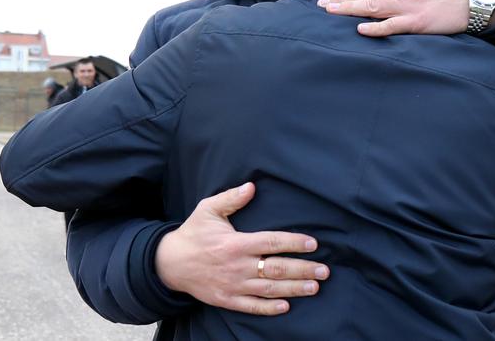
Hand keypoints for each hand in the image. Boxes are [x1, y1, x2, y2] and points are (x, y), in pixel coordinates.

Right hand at [155, 182, 328, 315]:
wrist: (169, 263)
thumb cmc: (193, 233)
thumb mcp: (208, 210)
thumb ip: (231, 198)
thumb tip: (251, 186)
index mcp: (236, 243)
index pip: (272, 242)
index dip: (294, 243)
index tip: (313, 244)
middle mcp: (238, 266)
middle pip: (277, 268)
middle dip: (303, 270)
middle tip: (324, 271)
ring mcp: (233, 285)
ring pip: (269, 289)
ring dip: (294, 289)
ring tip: (314, 287)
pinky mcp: (227, 300)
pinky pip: (252, 307)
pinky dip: (270, 308)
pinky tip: (287, 306)